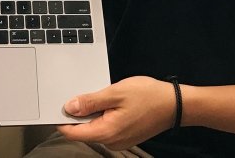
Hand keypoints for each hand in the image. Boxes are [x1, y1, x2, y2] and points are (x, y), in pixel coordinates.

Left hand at [57, 76, 175, 149]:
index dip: (62, 119)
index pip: (72, 132)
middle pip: (83, 130)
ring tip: (108, 96)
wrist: (175, 105)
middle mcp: (111, 141)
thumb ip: (91, 101)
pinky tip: (115, 103)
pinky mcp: (125, 137)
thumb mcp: (116, 92)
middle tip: (90, 92)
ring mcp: (119, 141)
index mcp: (106, 132)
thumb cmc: (149, 96)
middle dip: (81, 112)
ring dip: (95, 113)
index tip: (59, 105)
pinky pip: (106, 128)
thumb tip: (69, 107)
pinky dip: (105, 116)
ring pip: (95, 128)